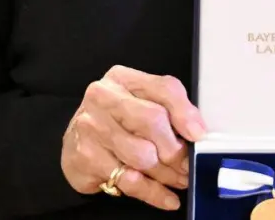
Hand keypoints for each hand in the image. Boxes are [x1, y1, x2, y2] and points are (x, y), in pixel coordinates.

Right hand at [61, 65, 206, 210]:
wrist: (75, 142)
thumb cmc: (115, 120)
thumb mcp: (141, 102)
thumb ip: (169, 108)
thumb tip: (196, 131)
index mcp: (122, 78)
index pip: (163, 88)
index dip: (185, 113)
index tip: (199, 134)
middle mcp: (103, 98)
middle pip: (153, 121)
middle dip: (177, 148)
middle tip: (189, 164)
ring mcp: (92, 127)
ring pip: (143, 155)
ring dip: (167, 173)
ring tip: (179, 179)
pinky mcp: (86, 157)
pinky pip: (129, 180)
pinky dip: (153, 192)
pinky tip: (167, 197)